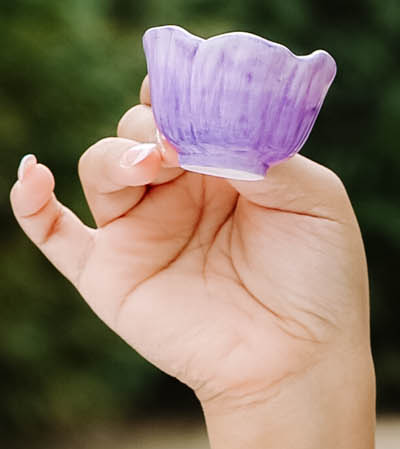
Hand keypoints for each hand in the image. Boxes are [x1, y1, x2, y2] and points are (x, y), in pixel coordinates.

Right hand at [9, 92, 371, 420]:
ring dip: (120, 154)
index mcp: (223, 165)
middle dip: (153, 125)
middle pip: (137, 128)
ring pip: (103, 164)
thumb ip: (268, 154)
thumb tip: (211, 124)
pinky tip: (33, 175)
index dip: (178, 89)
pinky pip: (52, 232)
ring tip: (154, 164)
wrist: (300, 365)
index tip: (188, 84)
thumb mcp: (315, 202)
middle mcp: (176, 191)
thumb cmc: (319, 283)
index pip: (182, 108)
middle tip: (180, 140)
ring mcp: (140, 231)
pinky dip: (30, 201)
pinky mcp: (110, 273)